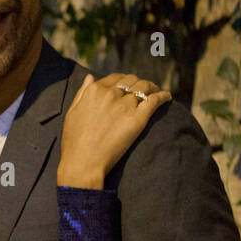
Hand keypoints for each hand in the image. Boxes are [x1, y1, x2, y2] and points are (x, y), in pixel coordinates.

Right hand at [57, 73, 171, 188]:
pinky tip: (168, 97)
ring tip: (156, 92)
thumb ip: (82, 93)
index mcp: (94, 91)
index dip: (124, 81)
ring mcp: (125, 105)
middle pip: (131, 81)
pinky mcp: (138, 119)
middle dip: (138, 83)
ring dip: (152, 87)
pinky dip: (163, 96)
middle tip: (145, 90)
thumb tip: (91, 77)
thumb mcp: (72, 113)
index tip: (129, 87)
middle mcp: (110, 94)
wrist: (83, 164)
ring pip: (145, 87)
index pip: (115, 78)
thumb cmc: (74, 143)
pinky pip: (155, 100)